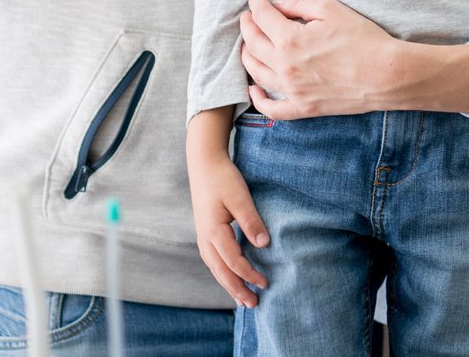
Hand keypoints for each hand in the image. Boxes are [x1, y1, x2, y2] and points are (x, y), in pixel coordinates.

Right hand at [186, 115, 269, 307]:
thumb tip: (264, 244)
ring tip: (242, 299)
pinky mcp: (205, 233)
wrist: (204, 164)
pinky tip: (231, 277)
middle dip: (237, 289)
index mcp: (213, 231)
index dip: (249, 274)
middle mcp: (205, 239)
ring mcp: (202, 237)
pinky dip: (223, 272)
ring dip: (229, 284)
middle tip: (252, 305)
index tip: (265, 283)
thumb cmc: (223, 179)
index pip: (233, 261)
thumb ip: (251, 221)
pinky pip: (214, 260)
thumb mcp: (240, 197)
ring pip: (215, 268)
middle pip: (221, 271)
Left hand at [239, 0, 395, 118]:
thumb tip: (279, 5)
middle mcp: (285, 67)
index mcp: (290, 40)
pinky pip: (272, 108)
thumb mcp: (333, 10)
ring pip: (256, 72)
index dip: (255, 2)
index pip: (262, 17)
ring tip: (248, 44)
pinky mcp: (303, 107)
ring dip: (247, 55)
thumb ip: (300, 3)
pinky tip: (254, 88)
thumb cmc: (363, 39)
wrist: (386, 74)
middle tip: (248, 16)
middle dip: (247, 25)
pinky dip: (258, 99)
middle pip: (253, 44)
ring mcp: (292, 90)